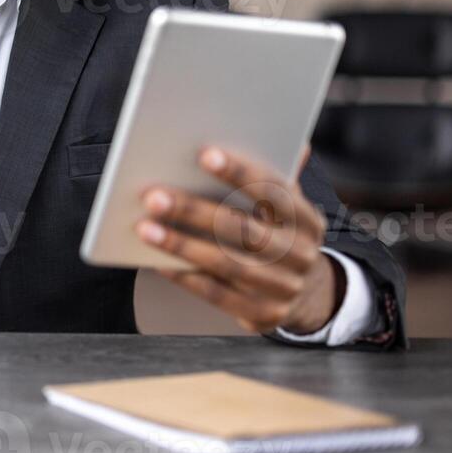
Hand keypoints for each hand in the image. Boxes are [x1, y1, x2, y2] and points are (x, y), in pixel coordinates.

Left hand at [135, 146, 341, 335]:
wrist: (308, 293)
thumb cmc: (278, 233)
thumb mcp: (285, 205)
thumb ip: (275, 174)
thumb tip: (286, 137)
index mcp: (306, 219)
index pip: (275, 190)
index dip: (240, 172)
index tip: (203, 154)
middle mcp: (300, 253)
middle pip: (243, 229)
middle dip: (194, 210)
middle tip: (153, 195)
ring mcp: (284, 287)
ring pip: (227, 263)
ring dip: (181, 245)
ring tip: (144, 228)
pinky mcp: (264, 315)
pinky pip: (218, 295)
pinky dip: (185, 277)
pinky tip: (157, 261)